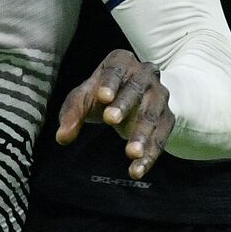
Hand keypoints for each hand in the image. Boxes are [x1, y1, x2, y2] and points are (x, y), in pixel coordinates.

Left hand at [53, 49, 174, 179]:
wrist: (136, 99)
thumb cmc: (103, 94)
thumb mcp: (84, 98)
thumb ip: (72, 114)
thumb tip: (62, 137)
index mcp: (122, 61)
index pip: (116, 68)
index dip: (109, 82)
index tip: (103, 96)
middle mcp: (146, 74)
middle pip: (135, 89)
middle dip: (124, 105)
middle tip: (111, 120)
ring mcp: (160, 95)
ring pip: (152, 114)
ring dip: (142, 135)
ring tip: (131, 154)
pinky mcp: (168, 118)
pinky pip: (161, 136)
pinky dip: (150, 154)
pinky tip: (137, 169)